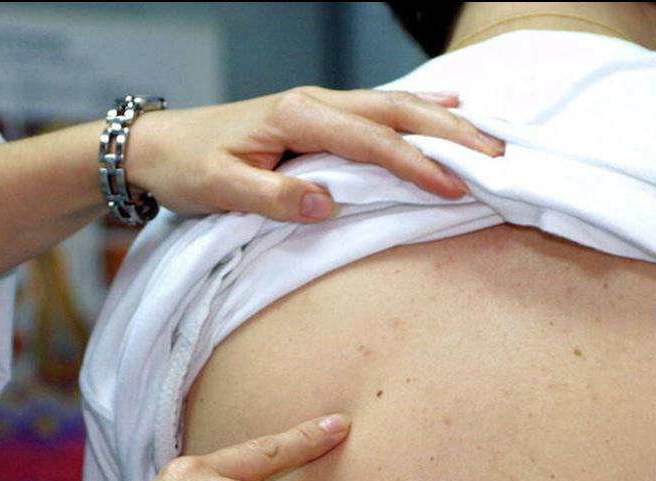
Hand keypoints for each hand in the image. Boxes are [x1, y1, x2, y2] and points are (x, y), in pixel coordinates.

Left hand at [126, 87, 504, 221]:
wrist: (158, 147)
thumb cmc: (188, 168)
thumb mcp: (221, 189)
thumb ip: (274, 197)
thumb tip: (329, 202)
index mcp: (298, 116)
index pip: (372, 141)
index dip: (416, 164)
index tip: (456, 187)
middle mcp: (315, 103)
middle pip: (396, 112)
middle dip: (450, 134)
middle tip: (498, 156)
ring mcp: (319, 106)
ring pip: (394, 106)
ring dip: (443, 120)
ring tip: (488, 137)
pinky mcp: (318, 117)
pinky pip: (379, 110)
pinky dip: (418, 111)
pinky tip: (447, 109)